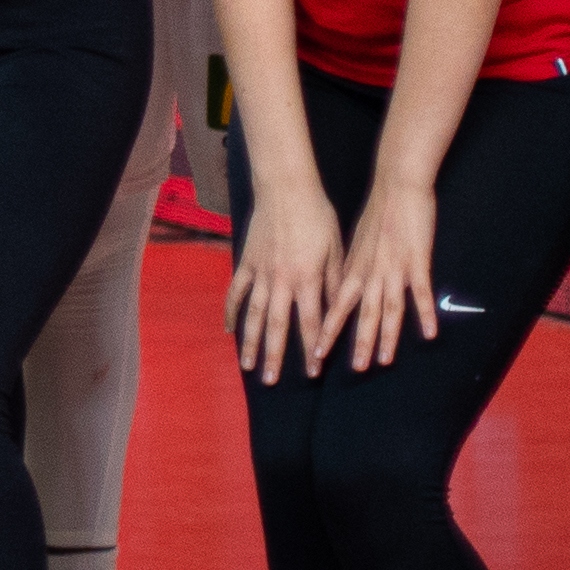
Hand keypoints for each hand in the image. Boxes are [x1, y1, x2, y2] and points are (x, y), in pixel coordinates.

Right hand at [228, 183, 342, 384]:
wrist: (286, 188)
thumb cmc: (318, 216)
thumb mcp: (336, 250)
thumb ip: (336, 283)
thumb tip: (340, 312)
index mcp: (308, 278)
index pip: (311, 322)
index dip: (312, 349)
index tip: (313, 373)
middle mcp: (282, 281)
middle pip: (277, 325)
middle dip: (274, 355)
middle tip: (270, 381)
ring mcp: (260, 273)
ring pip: (253, 314)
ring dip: (250, 342)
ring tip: (248, 366)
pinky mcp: (246, 262)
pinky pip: (236, 292)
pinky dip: (231, 312)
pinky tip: (229, 331)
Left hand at [324, 178, 436, 376]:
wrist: (397, 186)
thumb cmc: (377, 214)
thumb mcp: (355, 244)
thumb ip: (350, 269)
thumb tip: (339, 292)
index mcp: (354, 268)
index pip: (337, 306)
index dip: (328, 329)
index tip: (316, 353)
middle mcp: (370, 272)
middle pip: (362, 313)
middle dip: (358, 342)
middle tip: (354, 369)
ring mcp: (393, 268)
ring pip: (388, 308)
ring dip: (387, 335)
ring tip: (383, 361)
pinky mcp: (416, 261)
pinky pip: (420, 292)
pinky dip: (425, 313)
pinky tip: (430, 333)